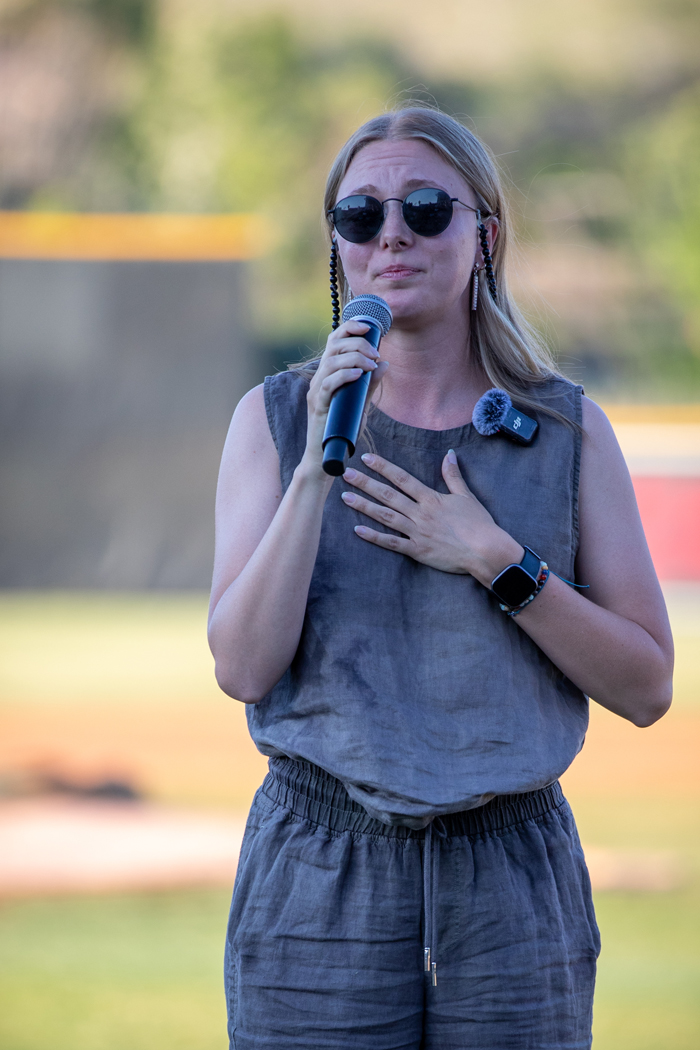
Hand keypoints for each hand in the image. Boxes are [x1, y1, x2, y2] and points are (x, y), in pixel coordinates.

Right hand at [301, 321, 388, 479]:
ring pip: (331, 362)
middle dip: (357, 344)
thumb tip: (385, 364)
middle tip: (376, 354)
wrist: (327, 454)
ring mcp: (317, 390)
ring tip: (371, 365)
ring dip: (354, 358)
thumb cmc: (342, 428)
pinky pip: (328, 384)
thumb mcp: (360, 402)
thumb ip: (371, 384)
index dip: (350, 328)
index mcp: (328, 372)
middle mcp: (320, 377)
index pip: (335, 341)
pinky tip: (359, 375)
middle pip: (333, 346)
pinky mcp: (318, 405)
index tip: (370, 327)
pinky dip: (344, 375)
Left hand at [341, 450, 521, 583]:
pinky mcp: (417, 551)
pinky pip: (392, 543)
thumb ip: (453, 476)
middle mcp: (420, 513)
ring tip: (346, 497)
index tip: (366, 458)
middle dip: (365, 483)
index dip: (383, 467)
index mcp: (431, 498)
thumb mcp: (467, 496)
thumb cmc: (479, 524)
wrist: (486, 550)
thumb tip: (449, 454)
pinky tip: (358, 530)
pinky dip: (374, 537)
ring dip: (364, 506)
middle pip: (388, 495)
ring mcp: (417, 532)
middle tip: (345, 474)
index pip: (402, 478)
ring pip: (385, 516)